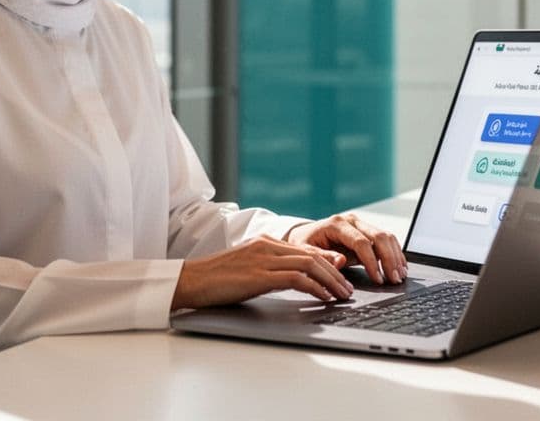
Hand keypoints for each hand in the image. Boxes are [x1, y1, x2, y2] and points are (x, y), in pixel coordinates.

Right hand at [171, 236, 353, 309]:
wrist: (190, 280)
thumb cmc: (215, 280)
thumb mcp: (247, 271)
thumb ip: (270, 271)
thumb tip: (294, 280)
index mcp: (264, 242)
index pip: (304, 249)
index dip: (327, 262)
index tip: (341, 275)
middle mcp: (267, 246)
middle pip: (313, 255)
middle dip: (335, 273)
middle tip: (348, 289)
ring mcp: (264, 258)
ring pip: (310, 264)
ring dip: (331, 281)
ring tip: (342, 295)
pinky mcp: (259, 275)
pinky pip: (297, 279)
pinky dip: (315, 287)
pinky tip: (324, 297)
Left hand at [285, 214, 407, 284]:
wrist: (304, 235)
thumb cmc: (304, 244)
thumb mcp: (306, 252)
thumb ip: (323, 257)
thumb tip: (340, 261)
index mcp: (337, 224)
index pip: (361, 242)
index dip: (372, 262)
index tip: (378, 279)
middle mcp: (352, 221)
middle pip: (379, 236)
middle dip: (389, 259)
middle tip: (394, 279)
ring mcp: (361, 224)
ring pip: (386, 237)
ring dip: (396, 257)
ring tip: (399, 276)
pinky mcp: (367, 231)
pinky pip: (386, 241)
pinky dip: (395, 254)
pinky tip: (400, 267)